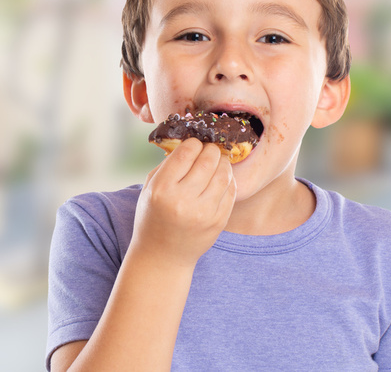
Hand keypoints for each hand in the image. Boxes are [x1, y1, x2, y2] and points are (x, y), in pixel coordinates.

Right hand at [131, 138, 236, 267]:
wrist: (162, 256)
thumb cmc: (153, 216)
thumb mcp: (150, 188)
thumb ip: (168, 164)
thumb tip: (192, 142)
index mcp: (162, 190)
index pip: (186, 153)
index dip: (194, 143)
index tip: (194, 144)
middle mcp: (183, 201)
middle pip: (208, 160)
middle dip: (211, 150)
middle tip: (209, 150)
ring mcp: (203, 212)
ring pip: (224, 174)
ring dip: (223, 163)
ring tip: (217, 162)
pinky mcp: (218, 221)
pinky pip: (231, 191)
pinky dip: (228, 180)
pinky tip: (221, 179)